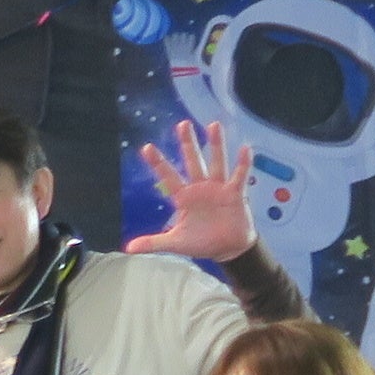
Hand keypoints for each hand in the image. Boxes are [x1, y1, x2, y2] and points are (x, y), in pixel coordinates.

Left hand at [125, 121, 258, 264]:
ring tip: (214, 125)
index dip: (158, 163)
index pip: (168, 177)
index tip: (146, 148)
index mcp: (183, 197)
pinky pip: (239, 176)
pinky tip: (244, 149)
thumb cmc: (201, 243)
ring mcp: (218, 188)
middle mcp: (199, 188)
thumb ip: (153, 242)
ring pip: (216, 163)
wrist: (228, 249)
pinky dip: (243, 164)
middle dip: (188, 143)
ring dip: (215, 145)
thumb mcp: (175, 243)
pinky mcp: (235, 194)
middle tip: (183, 124)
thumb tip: (129, 248)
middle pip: (192, 161)